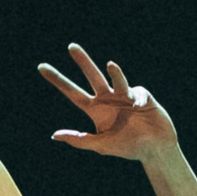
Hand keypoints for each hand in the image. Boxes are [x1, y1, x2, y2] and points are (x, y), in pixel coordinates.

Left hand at [40, 46, 179, 159]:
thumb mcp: (101, 145)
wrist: (154, 149)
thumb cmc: (127, 147)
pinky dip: (137, 99)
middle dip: (83, 61)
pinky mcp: (142, 95)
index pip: (73, 93)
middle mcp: (108, 99)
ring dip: (114, 71)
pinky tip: (140, 108)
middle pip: (92, 76)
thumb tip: (54, 135)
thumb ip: (79, 140)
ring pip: (116, 77)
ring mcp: (125, 95)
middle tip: (71, 46)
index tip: (42, 67)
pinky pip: (136, 91)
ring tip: (111, 65)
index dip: (58, 81)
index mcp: (95, 110)